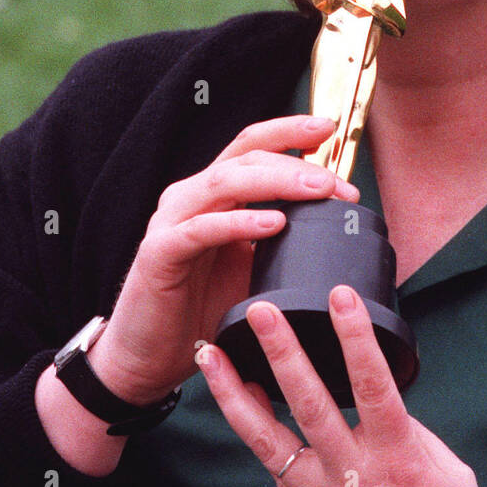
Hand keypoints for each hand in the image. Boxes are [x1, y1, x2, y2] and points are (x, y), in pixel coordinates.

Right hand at [85, 116, 359, 404]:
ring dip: (275, 182)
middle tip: (336, 182)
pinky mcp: (160, 252)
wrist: (149, 357)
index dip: (287, 132)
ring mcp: (172, 221)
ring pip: (224, 183)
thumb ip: (283, 242)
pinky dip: (239, 222)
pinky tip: (274, 223)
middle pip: (245, 159)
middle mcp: (190, 198)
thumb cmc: (202, 310)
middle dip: (295, 163)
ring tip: (316, 190)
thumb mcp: (253, 269)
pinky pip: (201, 229)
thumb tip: (337, 230)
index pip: (251, 147)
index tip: (328, 128)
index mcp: (214, 196)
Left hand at [196, 285, 486, 486]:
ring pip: (268, 439)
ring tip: (211, 355)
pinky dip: (253, 429)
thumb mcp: (449, 474)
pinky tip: (238, 400)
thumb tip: (380, 405)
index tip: (340, 297)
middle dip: (282, 352)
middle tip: (261, 311)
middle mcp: (355, 477)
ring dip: (236, 392)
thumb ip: (410, 433)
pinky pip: (273, 465)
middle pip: (310, 403)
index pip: (374, 384)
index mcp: (399, 458)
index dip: (355, 336)